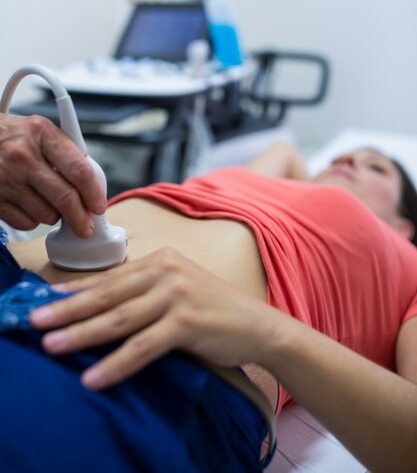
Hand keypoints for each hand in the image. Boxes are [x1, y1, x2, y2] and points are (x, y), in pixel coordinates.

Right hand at [0, 114, 105, 235]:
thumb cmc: (10, 136)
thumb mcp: (39, 132)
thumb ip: (66, 155)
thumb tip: (91, 189)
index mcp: (41, 134)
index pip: (79, 170)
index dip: (94, 193)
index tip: (99, 206)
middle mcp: (22, 155)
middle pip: (65, 198)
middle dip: (80, 218)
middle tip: (86, 227)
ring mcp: (5, 178)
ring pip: (47, 215)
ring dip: (53, 215)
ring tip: (46, 200)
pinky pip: (26, 223)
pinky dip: (32, 219)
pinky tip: (27, 203)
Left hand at [30, 247, 273, 388]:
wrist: (258, 324)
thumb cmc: (213, 309)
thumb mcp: (176, 290)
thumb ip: (143, 293)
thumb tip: (100, 308)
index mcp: (160, 259)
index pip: (109, 277)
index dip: (74, 290)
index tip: (44, 299)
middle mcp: (166, 271)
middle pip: (107, 294)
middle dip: (68, 310)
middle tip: (36, 322)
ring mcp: (176, 294)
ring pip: (119, 319)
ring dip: (82, 335)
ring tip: (52, 346)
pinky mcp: (187, 322)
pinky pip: (143, 347)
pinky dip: (116, 364)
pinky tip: (94, 377)